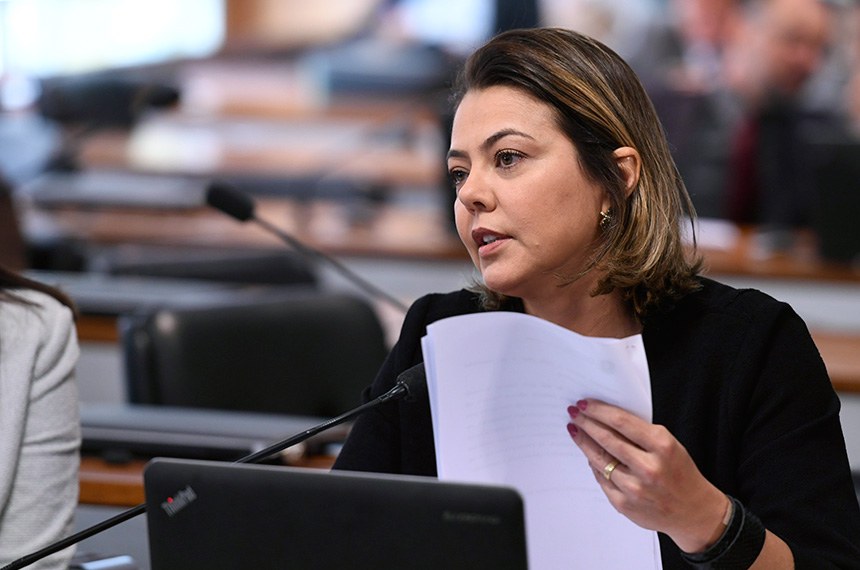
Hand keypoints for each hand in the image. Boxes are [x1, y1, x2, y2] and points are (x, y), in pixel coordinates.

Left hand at [567, 398, 729, 553]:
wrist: (693, 511)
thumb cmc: (679, 472)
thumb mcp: (670, 445)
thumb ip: (641, 433)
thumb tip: (605, 418)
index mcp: (662, 446)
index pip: (621, 422)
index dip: (599, 410)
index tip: (585, 404)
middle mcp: (648, 467)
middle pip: (606, 439)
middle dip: (586, 423)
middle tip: (574, 413)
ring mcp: (635, 488)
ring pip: (599, 459)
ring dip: (584, 442)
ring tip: (575, 431)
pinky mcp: (624, 504)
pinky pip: (601, 479)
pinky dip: (594, 465)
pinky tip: (589, 455)